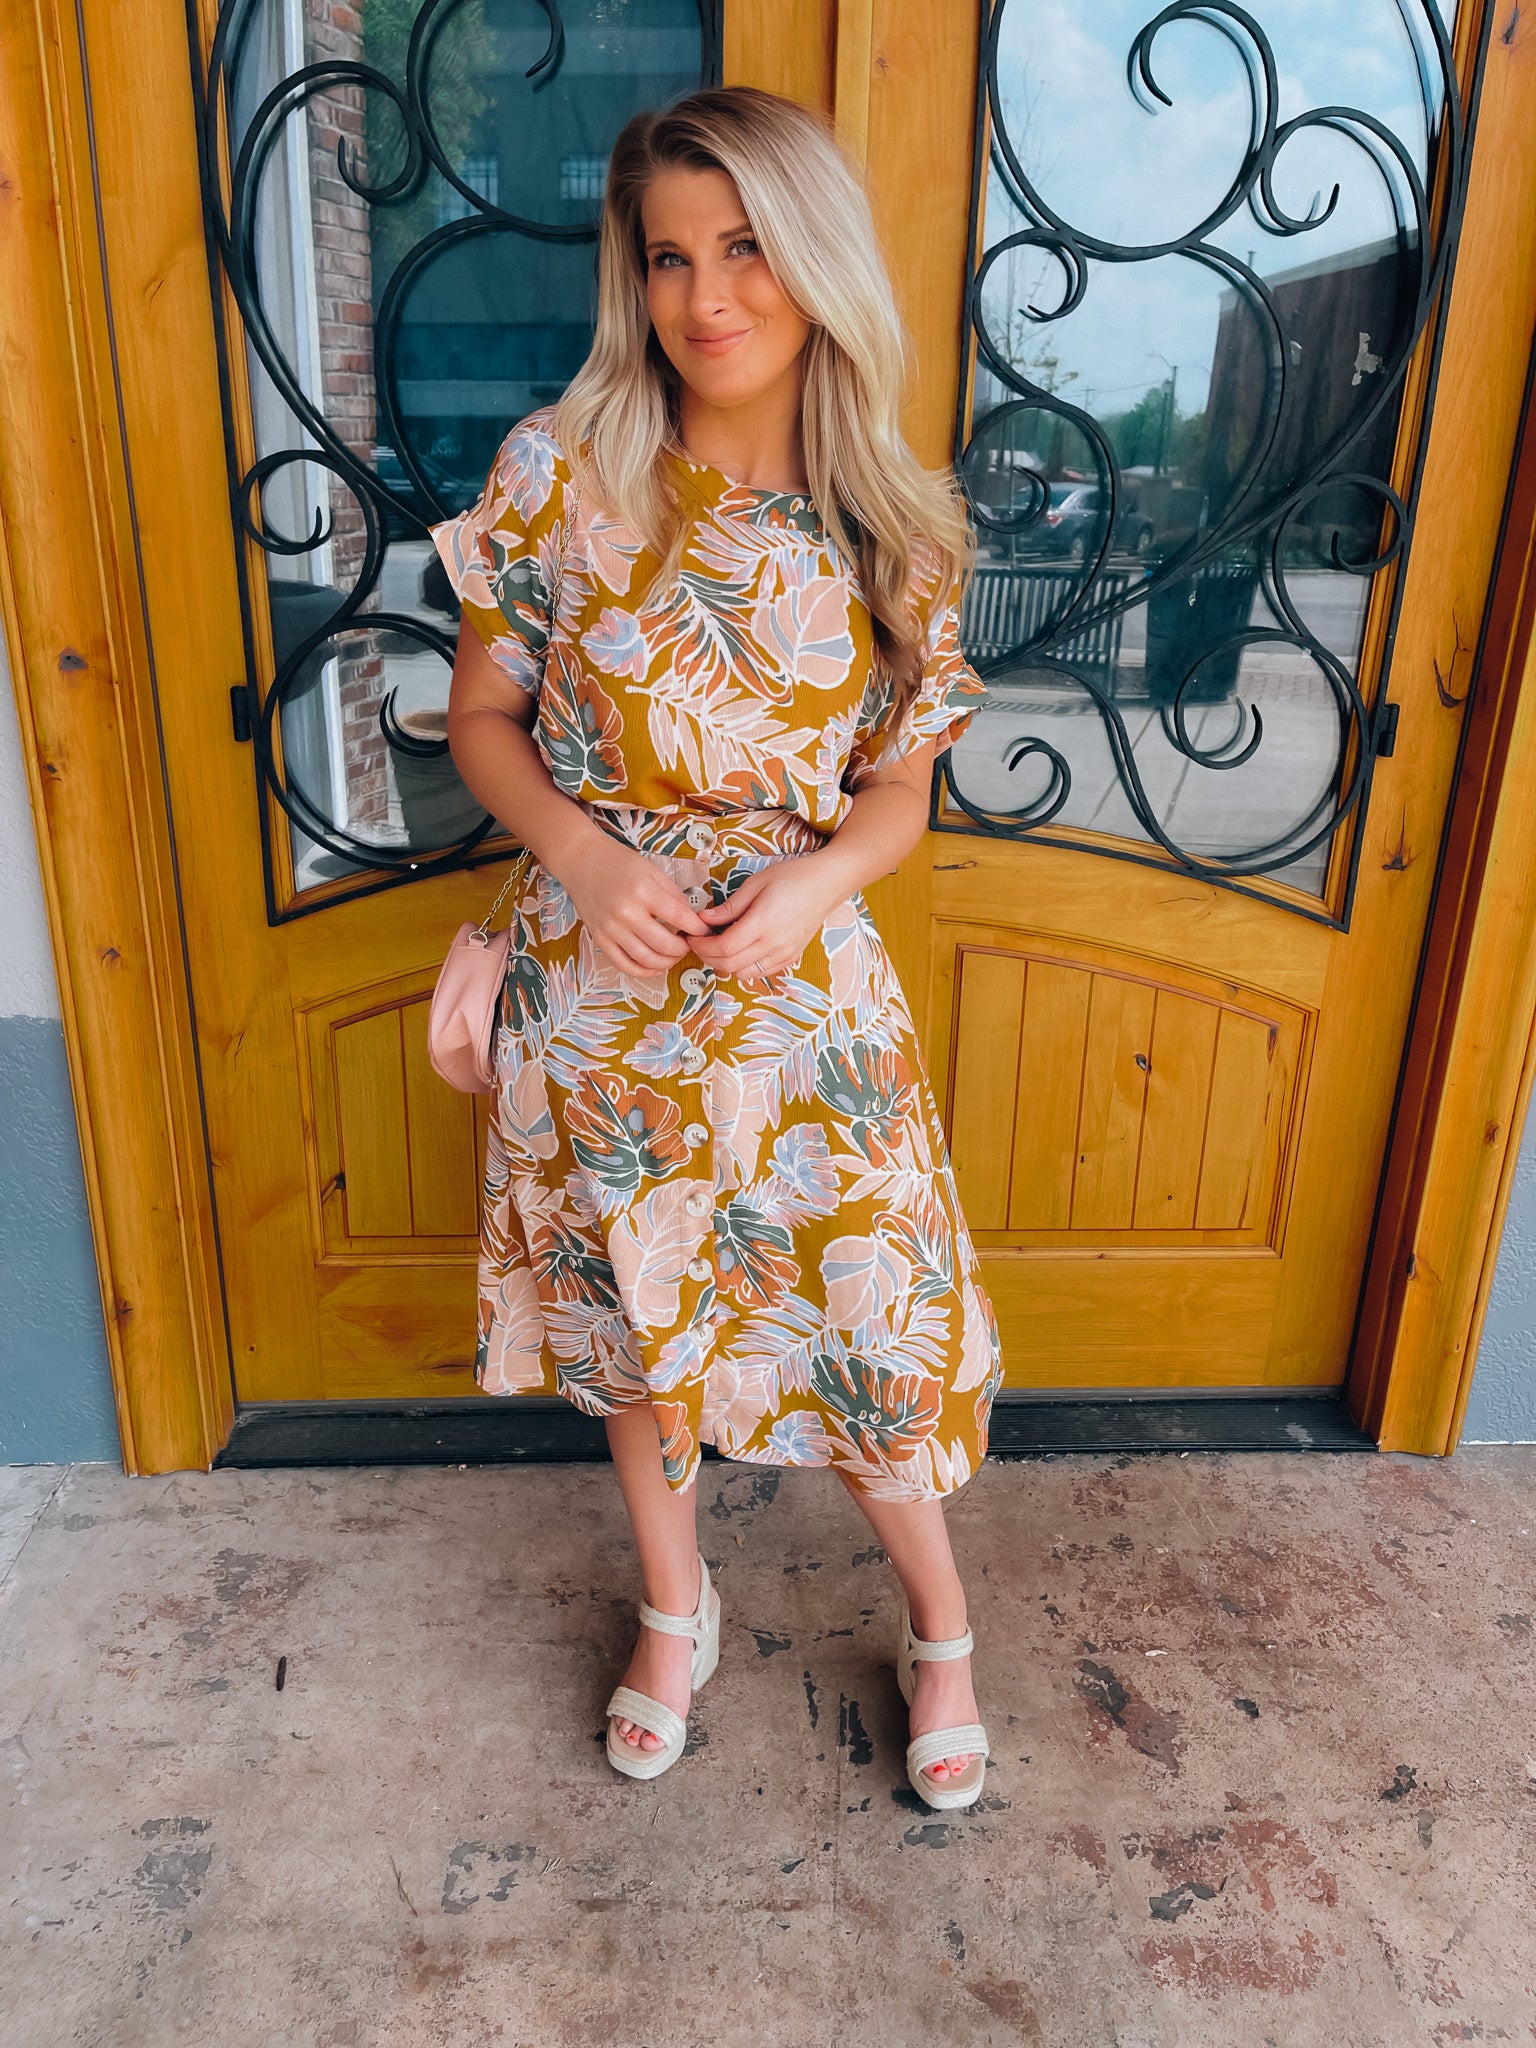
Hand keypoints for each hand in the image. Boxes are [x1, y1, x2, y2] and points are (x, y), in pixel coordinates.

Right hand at [553, 829, 710, 977]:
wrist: (582, 861)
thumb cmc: (617, 863)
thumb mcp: (652, 871)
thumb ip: (673, 896)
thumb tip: (691, 920)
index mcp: (643, 892)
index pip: (680, 918)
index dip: (698, 929)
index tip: (703, 931)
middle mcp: (626, 913)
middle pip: (665, 945)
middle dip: (684, 949)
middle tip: (688, 944)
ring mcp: (611, 928)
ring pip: (647, 960)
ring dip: (667, 962)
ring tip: (673, 954)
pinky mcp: (600, 938)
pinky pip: (624, 965)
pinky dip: (643, 971)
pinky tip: (654, 965)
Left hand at [691, 854, 850, 984]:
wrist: (827, 883)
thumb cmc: (793, 877)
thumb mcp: (756, 883)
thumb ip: (729, 906)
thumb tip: (704, 919)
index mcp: (763, 923)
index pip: (723, 947)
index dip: (702, 946)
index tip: (692, 936)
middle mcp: (774, 943)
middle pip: (730, 965)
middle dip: (707, 957)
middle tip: (699, 943)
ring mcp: (784, 953)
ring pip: (744, 974)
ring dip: (724, 965)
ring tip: (717, 947)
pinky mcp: (790, 956)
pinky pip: (761, 973)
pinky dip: (743, 967)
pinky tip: (738, 951)